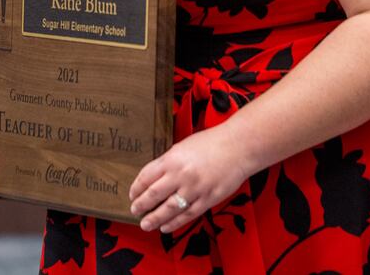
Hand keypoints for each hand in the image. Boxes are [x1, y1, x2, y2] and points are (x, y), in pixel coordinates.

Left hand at [128, 125, 249, 232]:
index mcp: (172, 159)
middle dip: (141, 205)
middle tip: (135, 211)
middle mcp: (180, 175)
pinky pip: (187, 215)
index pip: (146, 176)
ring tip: (146, 224)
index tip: (132, 194)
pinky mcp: (207, 199)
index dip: (136, 188)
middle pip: (154, 195)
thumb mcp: (183, 146)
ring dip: (155, 218)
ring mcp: (194, 189)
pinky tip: (166, 227)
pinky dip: (175, 223)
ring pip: (168, 209)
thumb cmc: (212, 142)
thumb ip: (169, 161)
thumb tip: (156, 175)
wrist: (237, 147)